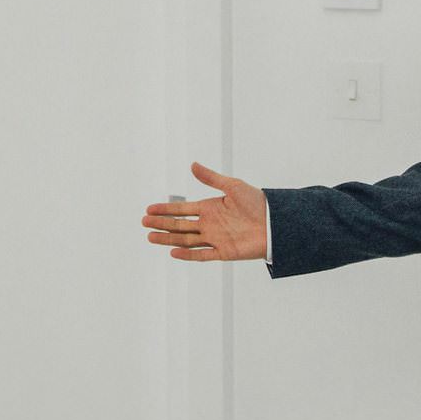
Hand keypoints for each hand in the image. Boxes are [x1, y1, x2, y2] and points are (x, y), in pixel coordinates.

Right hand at [141, 162, 267, 262]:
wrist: (276, 222)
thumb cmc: (257, 202)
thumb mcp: (233, 186)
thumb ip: (211, 178)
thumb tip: (193, 165)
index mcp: (210, 208)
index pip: (182, 209)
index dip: (166, 209)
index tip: (149, 209)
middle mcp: (210, 224)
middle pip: (180, 225)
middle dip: (161, 224)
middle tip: (144, 223)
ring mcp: (215, 238)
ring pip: (186, 240)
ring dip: (168, 239)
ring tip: (150, 237)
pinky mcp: (224, 252)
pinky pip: (202, 254)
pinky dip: (188, 254)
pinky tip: (173, 252)